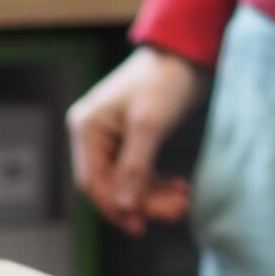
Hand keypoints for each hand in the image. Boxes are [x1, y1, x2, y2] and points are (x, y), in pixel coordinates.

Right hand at [67, 45, 204, 235]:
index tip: (142, 225)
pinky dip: (157, 182)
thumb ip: (134, 167)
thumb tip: (124, 206)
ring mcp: (112, 136)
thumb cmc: (165, 79)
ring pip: (128, 180)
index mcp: (87, 128)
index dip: (116, 207)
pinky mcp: (133, 136)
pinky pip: (138, 170)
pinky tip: (179, 188)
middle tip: (176, 211)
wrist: (187, 50)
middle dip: (143, 200)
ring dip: (154, 194)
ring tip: (183, 201)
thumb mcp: (150, 124)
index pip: (94, 181)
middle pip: (112, 184)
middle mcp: (94, 134)